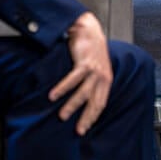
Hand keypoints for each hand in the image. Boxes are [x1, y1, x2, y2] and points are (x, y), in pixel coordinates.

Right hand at [48, 12, 112, 134]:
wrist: (88, 28)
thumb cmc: (90, 48)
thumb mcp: (97, 66)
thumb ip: (93, 81)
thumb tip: (84, 96)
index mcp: (106, 79)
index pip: (101, 103)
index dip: (94, 116)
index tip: (86, 128)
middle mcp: (103, 76)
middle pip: (95, 102)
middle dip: (86, 118)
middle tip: (78, 130)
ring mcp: (95, 70)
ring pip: (83, 93)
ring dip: (72, 106)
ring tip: (62, 116)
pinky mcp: (85, 63)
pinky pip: (73, 79)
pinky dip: (63, 88)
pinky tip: (54, 96)